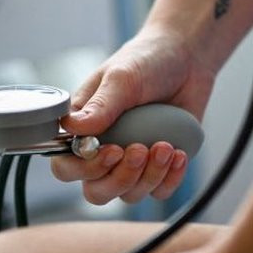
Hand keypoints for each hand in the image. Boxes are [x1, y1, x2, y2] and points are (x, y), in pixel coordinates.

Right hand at [50, 26, 216, 204]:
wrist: (186, 59)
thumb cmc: (146, 61)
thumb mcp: (123, 78)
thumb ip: (100, 105)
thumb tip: (71, 128)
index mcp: (82, 130)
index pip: (66, 166)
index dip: (86, 168)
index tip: (113, 150)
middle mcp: (102, 151)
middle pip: (96, 191)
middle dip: (120, 178)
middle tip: (141, 149)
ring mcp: (131, 162)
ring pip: (129, 194)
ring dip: (150, 175)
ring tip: (167, 146)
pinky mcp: (158, 167)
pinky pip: (159, 192)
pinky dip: (170, 179)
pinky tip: (179, 154)